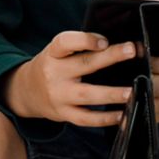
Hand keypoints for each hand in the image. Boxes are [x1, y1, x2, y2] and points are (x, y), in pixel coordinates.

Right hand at [0, 31, 136, 126]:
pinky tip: (122, 115)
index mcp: (53, 54)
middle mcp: (54, 73)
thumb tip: (115, 45)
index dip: (85, 40)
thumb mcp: (56, 52)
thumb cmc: (52, 67)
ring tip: (132, 91)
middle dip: (110, 57)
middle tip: (131, 50)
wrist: (26, 92)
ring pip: (87, 95)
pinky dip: (105, 118)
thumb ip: (79, 48)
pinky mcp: (64, 113)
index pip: (65, 42)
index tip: (104, 40)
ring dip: (111, 94)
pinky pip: (86, 118)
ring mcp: (59, 95)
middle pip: (84, 64)